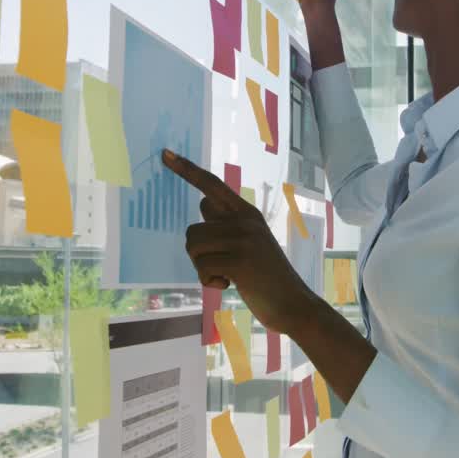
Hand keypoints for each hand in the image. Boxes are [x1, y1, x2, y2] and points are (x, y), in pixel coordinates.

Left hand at [161, 149, 317, 335]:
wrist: (293, 303)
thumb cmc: (266, 276)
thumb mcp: (250, 241)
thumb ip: (227, 223)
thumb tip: (204, 203)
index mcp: (247, 213)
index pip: (211, 185)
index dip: (187, 170)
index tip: (165, 154)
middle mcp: (245, 220)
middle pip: (192, 229)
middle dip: (198, 254)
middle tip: (220, 267)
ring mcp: (244, 239)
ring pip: (194, 248)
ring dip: (202, 269)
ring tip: (227, 275)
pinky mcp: (239, 260)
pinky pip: (203, 267)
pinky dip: (209, 281)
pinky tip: (230, 284)